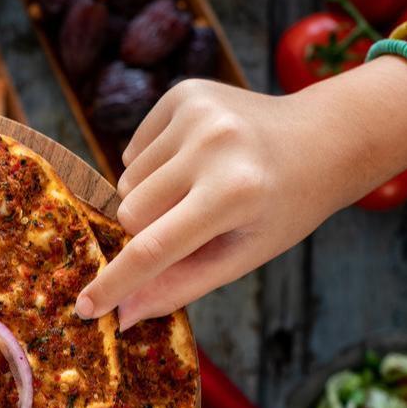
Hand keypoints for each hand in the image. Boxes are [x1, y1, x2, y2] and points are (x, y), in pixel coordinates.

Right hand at [75, 79, 399, 328]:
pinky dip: (154, 166)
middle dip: (148, 230)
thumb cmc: (282, 208)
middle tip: (192, 224)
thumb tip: (121, 316)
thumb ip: (179, 286)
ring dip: (151, 197)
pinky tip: (194, 162)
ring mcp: (195, 112)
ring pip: (127, 182)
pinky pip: (134, 150)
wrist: (323, 138)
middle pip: (130, 213)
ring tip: (197, 189)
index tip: (84, 308)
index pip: (153, 248)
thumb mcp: (241, 256)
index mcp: (233, 194)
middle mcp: (212, 145)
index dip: (114, 282)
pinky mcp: (183, 92)